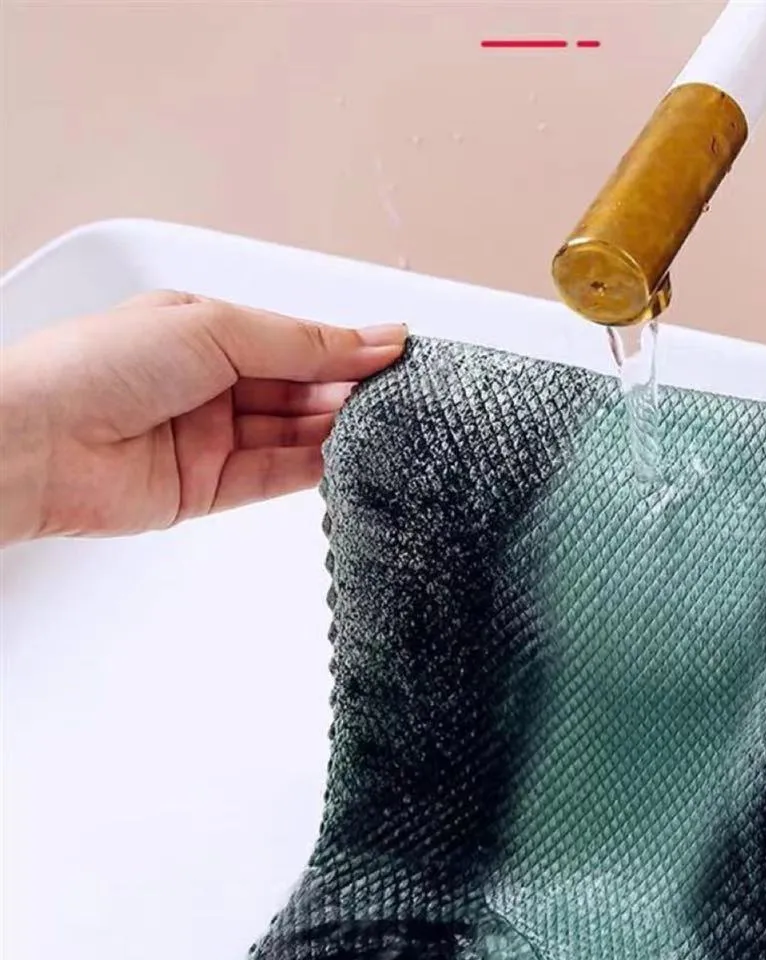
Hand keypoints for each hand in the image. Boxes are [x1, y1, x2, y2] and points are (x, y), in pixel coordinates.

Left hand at [0, 292, 406, 543]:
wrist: (36, 441)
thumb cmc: (96, 367)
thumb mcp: (215, 329)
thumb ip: (300, 342)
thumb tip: (369, 339)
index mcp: (203, 331)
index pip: (293, 340)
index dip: (344, 347)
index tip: (395, 351)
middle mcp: (207, 385)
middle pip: (298, 389)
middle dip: (347, 388)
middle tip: (396, 391)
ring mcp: (208, 439)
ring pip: (293, 434)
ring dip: (337, 427)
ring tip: (381, 421)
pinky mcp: (207, 490)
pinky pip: (275, 476)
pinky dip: (313, 466)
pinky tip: (347, 454)